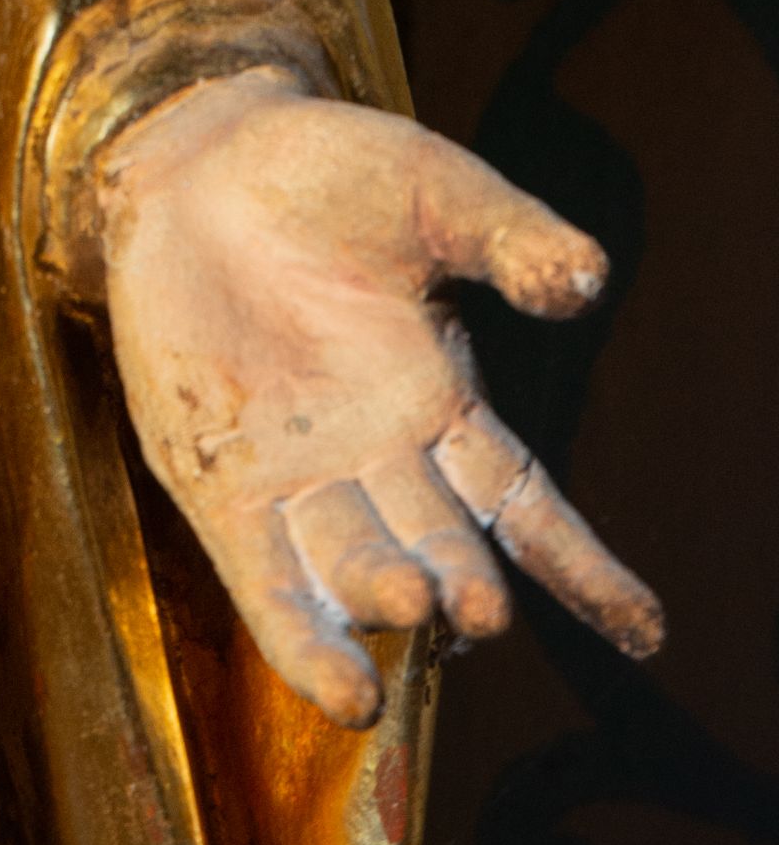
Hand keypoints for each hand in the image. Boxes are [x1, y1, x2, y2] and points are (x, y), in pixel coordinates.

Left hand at [99, 71, 664, 726]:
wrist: (198, 151)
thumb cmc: (326, 172)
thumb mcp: (434, 191)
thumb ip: (508, 236)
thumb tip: (587, 276)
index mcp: (441, 404)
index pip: (525, 507)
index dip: (584, 570)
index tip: (645, 629)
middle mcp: (378, 461)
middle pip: (442, 548)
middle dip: (463, 583)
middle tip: (478, 605)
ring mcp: (299, 478)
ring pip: (358, 570)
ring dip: (385, 601)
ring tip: (411, 611)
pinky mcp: (219, 481)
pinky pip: (267, 580)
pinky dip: (302, 638)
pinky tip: (344, 693)